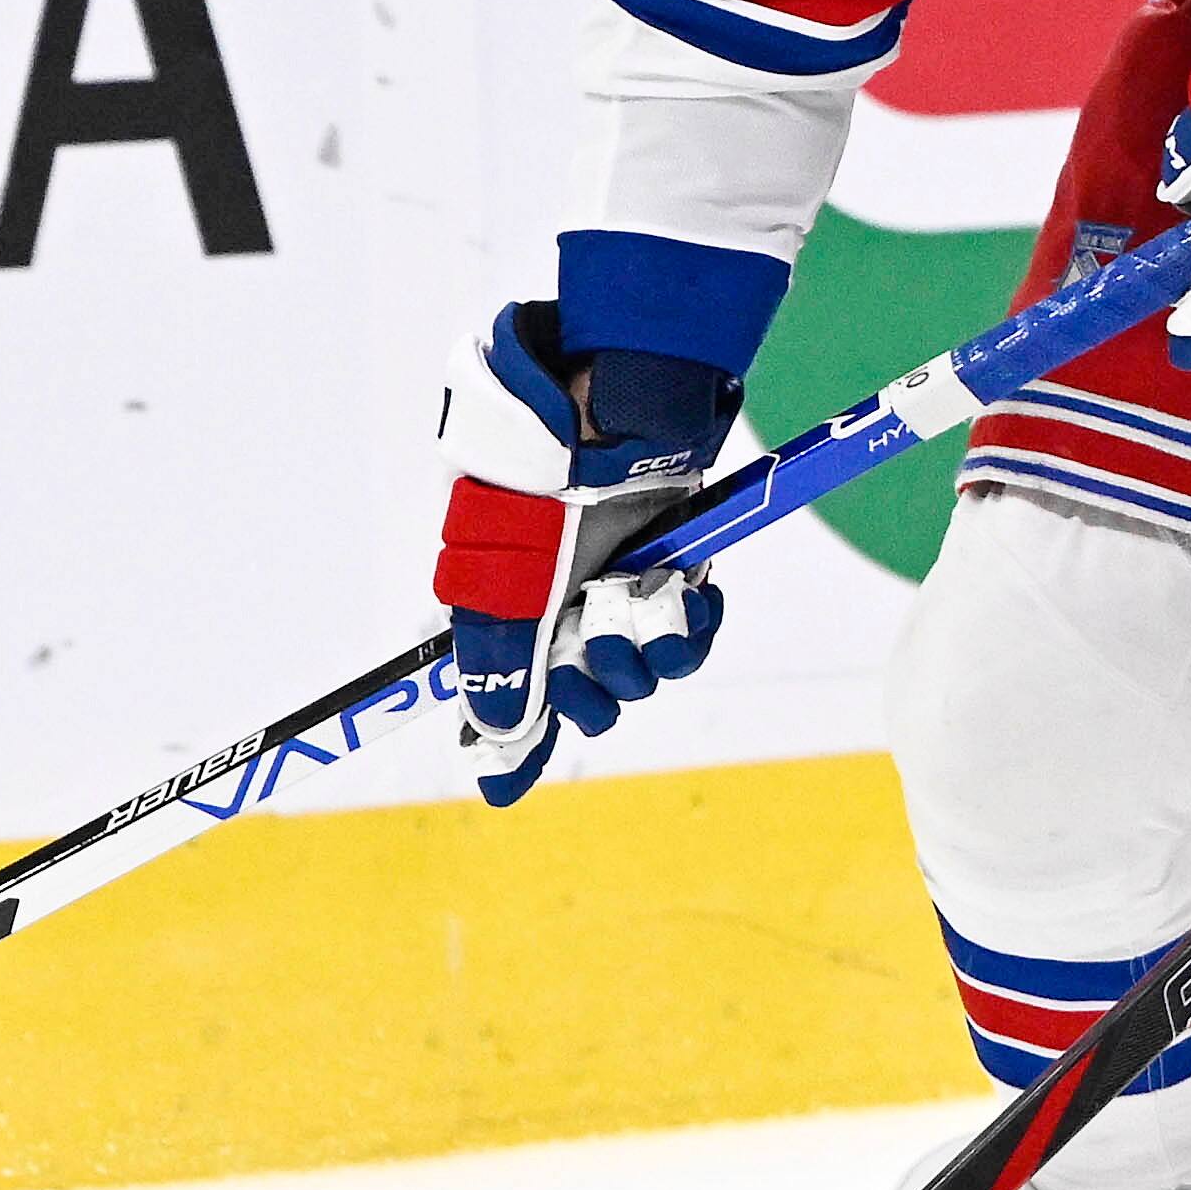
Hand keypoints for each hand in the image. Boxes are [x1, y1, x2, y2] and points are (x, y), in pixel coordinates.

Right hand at [429, 305, 735, 807]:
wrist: (620, 409)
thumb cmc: (546, 485)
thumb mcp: (506, 581)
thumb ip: (499, 663)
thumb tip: (497, 740)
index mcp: (509, 606)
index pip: (511, 695)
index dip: (516, 739)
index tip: (508, 780)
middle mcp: (565, 605)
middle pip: (586, 698)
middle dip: (595, 683)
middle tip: (592, 636)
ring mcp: (623, 588)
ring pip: (645, 674)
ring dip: (645, 647)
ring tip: (643, 599)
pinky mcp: (675, 570)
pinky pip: (692, 636)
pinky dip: (693, 622)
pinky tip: (685, 592)